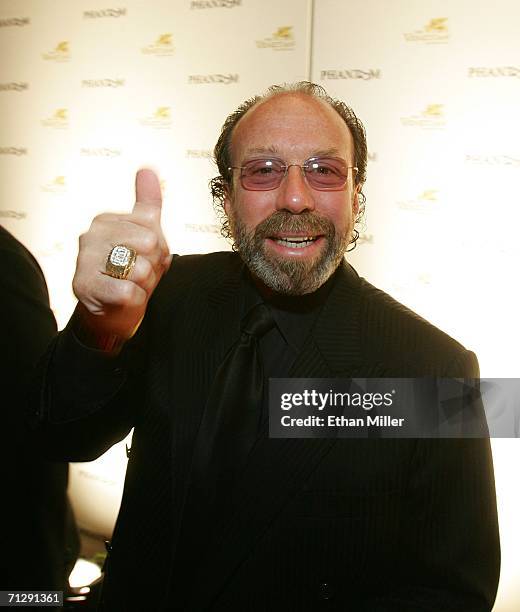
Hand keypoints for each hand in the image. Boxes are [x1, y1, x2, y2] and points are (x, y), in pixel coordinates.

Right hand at [72, 169, 171, 342]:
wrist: (113, 311)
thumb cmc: (131, 271)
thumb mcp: (145, 235)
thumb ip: (148, 203)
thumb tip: (147, 169)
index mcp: (105, 220)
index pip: (152, 231)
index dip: (157, 251)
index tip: (142, 258)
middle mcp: (90, 236)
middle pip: (149, 246)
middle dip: (153, 267)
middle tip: (138, 274)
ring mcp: (84, 261)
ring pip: (142, 270)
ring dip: (145, 285)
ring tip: (130, 285)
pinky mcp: (85, 287)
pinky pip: (130, 292)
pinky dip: (135, 300)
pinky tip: (122, 299)